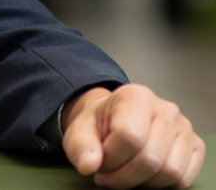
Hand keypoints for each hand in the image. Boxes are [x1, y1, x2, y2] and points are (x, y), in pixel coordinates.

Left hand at [61, 84, 205, 188]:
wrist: (116, 121)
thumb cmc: (101, 125)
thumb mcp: (81, 131)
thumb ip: (80, 147)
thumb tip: (88, 165)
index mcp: (136, 96)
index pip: (129, 136)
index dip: (111, 158)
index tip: (99, 162)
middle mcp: (166, 109)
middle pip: (150, 159)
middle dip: (124, 176)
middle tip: (108, 175)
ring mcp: (184, 128)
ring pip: (170, 172)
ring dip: (142, 183)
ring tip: (124, 174)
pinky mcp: (195, 146)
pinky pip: (184, 179)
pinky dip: (162, 185)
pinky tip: (143, 176)